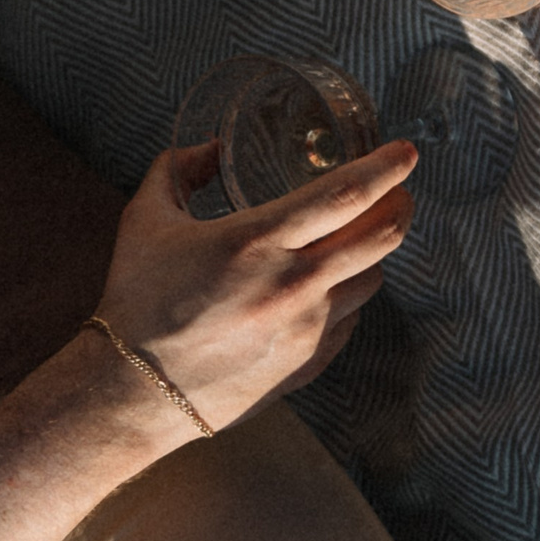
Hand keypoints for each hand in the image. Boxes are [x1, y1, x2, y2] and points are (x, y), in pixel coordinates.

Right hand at [96, 136, 415, 431]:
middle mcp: (293, 285)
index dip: (386, 168)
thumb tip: (210, 146)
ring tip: (362, 235)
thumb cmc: (136, 302)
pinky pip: (351, 319)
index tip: (407, 152)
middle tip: (398, 189)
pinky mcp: (308, 363)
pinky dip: (351, 294)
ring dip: (374, 250)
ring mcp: (306, 329)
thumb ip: (178, 171)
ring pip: (372, 277)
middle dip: (400, 204)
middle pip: (381, 235)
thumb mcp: (145, 221)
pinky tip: (334, 284)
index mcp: (256, 241)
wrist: (132, 394)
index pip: (346, 195)